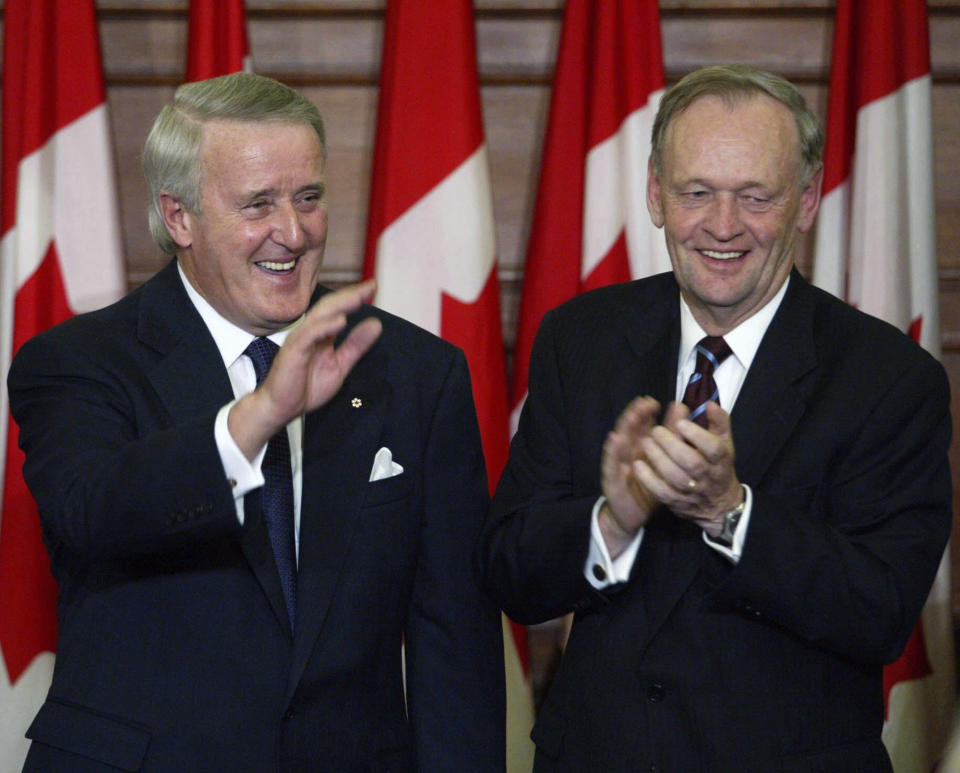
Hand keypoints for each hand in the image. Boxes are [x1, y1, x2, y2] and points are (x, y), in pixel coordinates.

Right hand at [228, 281, 382, 458]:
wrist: (282, 408)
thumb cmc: (305, 387)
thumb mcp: (340, 365)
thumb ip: (356, 346)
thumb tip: (375, 324)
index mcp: (322, 334)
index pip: (339, 309)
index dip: (355, 297)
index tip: (373, 286)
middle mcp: (311, 332)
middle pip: (330, 306)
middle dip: (350, 295)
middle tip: (370, 285)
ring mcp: (301, 340)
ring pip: (320, 316)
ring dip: (340, 305)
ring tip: (358, 297)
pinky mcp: (293, 351)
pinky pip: (309, 334)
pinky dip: (325, 327)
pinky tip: (340, 321)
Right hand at [599, 396, 659, 555]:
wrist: (632, 513)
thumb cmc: (650, 484)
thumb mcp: (664, 461)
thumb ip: (672, 435)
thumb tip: (682, 409)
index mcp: (639, 446)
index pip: (642, 425)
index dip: (646, 412)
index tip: (654, 402)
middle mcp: (627, 452)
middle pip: (630, 429)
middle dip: (637, 415)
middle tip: (645, 403)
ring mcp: (618, 464)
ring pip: (620, 442)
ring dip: (624, 428)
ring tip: (632, 416)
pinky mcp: (612, 479)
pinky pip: (611, 464)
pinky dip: (612, 451)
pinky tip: (615, 440)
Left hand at [633, 401, 742, 536]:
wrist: (720, 504)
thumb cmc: (719, 465)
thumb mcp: (725, 442)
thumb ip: (719, 421)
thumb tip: (709, 404)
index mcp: (721, 460)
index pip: (713, 448)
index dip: (697, 435)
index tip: (681, 423)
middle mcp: (709, 477)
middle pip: (692, 463)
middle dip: (672, 445)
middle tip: (656, 431)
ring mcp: (693, 492)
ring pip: (675, 478)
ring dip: (659, 459)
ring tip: (646, 443)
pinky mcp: (678, 502)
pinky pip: (663, 493)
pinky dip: (649, 480)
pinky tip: (638, 465)